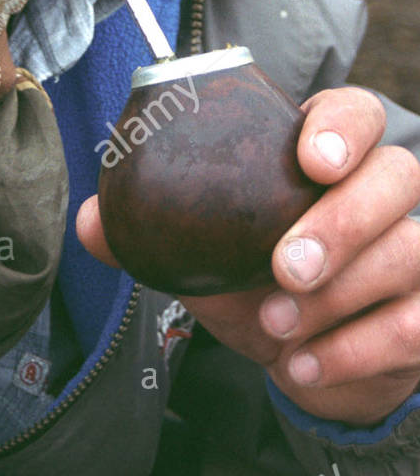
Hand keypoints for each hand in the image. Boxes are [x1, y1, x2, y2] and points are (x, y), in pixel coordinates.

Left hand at [77, 87, 419, 425]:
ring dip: (338, 297)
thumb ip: (149, 233)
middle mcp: (382, 192)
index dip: (343, 128)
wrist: (303, 360)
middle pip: (395, 176)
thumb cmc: (256, 284)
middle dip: (342, 222)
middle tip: (285, 266)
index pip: (357, 112)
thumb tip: (88, 222)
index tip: (311, 159)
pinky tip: (302, 363)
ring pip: (408, 250)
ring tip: (276, 325)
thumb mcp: (204, 255)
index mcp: (326, 155)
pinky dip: (354, 350)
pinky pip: (414, 324)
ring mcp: (412, 250)